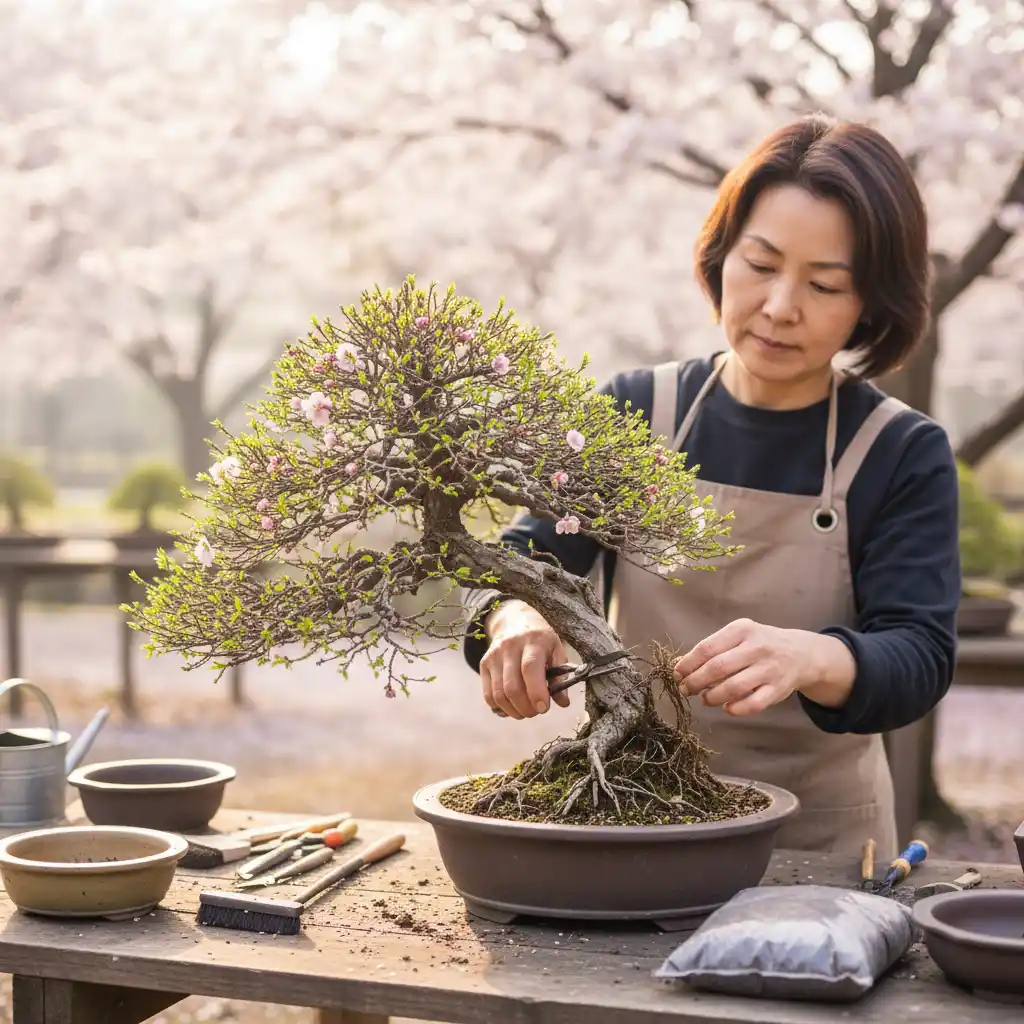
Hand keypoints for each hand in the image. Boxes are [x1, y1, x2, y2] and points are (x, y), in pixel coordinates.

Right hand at [480, 600, 569, 718]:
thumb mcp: (556, 650)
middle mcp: (510, 647)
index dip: (536, 692)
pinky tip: (511, 708)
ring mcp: (494, 656)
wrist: (514, 621)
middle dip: (526, 708)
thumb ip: (560, 676)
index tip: (543, 708)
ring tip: (525, 712)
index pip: (530, 668)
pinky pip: (488, 695)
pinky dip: (500, 708)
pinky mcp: (483, 664)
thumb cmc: (540, 640)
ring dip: (513, 711)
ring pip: (499, 694)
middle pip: (512, 686)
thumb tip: (563, 703)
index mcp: (533, 641)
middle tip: (536, 711)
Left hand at [672, 618, 855, 716]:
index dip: (688, 664)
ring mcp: (769, 669)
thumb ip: (713, 648)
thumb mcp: (739, 636)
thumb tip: (680, 666)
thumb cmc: (760, 643)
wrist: (801, 653)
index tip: (677, 674)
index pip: (707, 648)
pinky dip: (735, 709)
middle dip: (695, 682)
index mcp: (742, 630)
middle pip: (717, 668)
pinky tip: (726, 707)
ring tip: (704, 699)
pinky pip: (752, 705)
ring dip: (712, 697)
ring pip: (733, 688)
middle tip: (685, 689)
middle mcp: (757, 647)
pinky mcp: (778, 690)